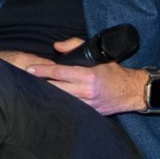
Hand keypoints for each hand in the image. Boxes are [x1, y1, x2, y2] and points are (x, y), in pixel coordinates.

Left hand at [26, 42, 152, 116]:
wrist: (132, 91)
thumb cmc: (115, 72)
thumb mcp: (99, 55)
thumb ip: (76, 46)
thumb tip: (57, 46)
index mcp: (88, 75)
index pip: (59, 73)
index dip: (43, 71)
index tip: (30, 69)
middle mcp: (87, 91)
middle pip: (56, 89)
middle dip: (41, 84)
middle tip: (27, 80)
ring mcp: (88, 104)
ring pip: (62, 100)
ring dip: (49, 95)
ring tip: (36, 90)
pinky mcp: (90, 112)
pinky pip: (71, 108)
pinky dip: (60, 103)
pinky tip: (51, 100)